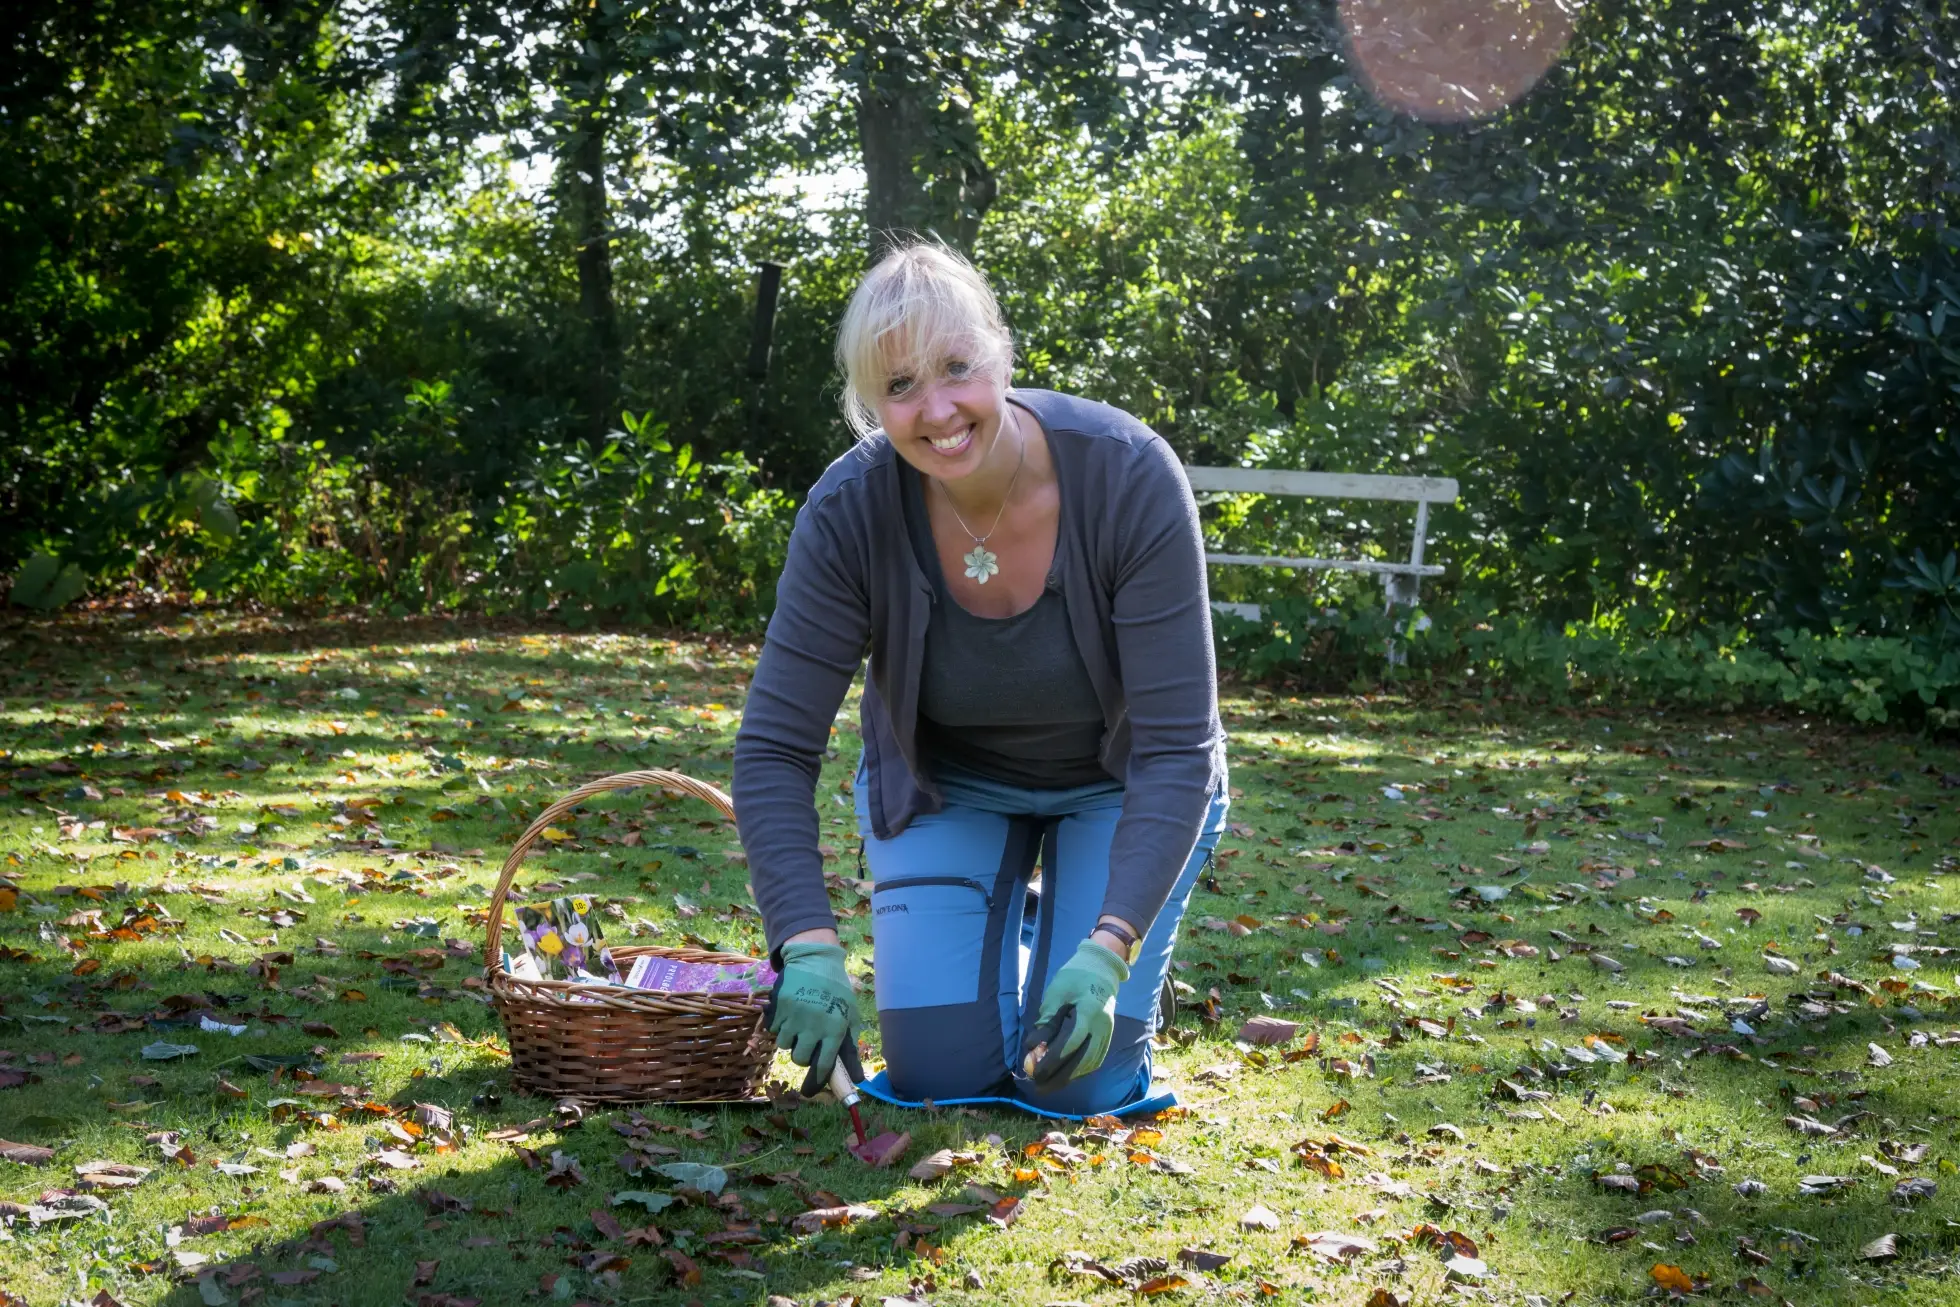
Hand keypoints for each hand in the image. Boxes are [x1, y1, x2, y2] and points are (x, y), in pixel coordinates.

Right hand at [764, 941, 862, 1095]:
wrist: (815, 960)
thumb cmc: (837, 991)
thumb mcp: (850, 1016)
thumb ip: (851, 1049)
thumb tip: (858, 1080)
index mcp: (835, 1028)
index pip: (823, 1065)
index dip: (817, 1079)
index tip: (811, 1088)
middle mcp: (813, 1025)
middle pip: (799, 1059)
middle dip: (802, 1055)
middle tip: (807, 1042)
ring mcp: (794, 1016)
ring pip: (784, 1045)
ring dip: (791, 1039)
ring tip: (799, 1023)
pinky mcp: (778, 1007)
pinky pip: (774, 1029)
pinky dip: (780, 1026)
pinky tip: (790, 1013)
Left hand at [1023, 938, 1129, 1087]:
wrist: (1102, 968)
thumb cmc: (1075, 977)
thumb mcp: (1056, 994)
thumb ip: (1046, 1022)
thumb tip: (1033, 1047)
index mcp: (1089, 1012)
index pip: (1071, 1043)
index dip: (1052, 1059)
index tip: (1035, 1070)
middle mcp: (1102, 1027)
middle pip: (1083, 1061)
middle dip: (1060, 1077)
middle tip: (1039, 1087)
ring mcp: (1108, 1033)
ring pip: (1090, 1064)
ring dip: (1069, 1077)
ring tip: (1049, 1085)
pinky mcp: (1108, 1037)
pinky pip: (1094, 1060)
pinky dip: (1079, 1070)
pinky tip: (1064, 1075)